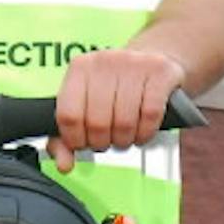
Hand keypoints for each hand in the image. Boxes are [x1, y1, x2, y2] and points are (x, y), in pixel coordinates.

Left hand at [49, 45, 185, 172]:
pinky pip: (150, 115)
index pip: (68, 115)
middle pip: (97, 122)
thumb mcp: (86, 106)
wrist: (154, 57)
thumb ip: (66, 138)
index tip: (84, 143)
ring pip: (124, 122)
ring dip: (125, 140)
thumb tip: (63, 165)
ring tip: (126, 136)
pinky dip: (146, 132)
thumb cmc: (116, 89)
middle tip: (108, 140)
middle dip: (103, 142)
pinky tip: (143, 131)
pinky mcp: (160, 71)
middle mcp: (104, 62)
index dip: (76, 139)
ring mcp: (133, 64)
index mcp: (80, 68)